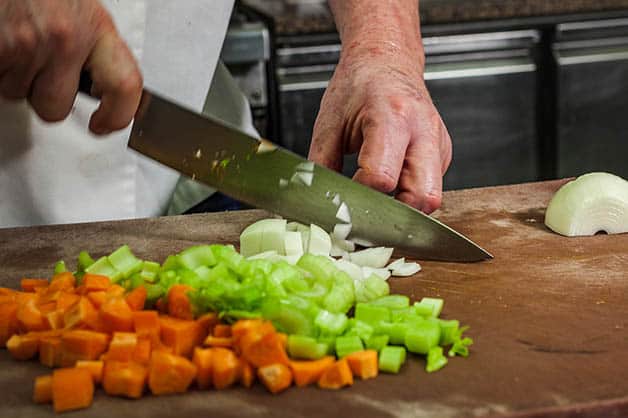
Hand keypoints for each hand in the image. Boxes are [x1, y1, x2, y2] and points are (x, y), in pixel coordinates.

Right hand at [0, 0, 141, 134]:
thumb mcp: (83, 11)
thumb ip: (98, 50)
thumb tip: (112, 91)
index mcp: (97, 26)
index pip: (125, 86)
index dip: (118, 116)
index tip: (106, 124)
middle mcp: (64, 37)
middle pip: (55, 108)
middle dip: (45, 97)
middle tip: (40, 71)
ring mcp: (26, 43)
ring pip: (20, 96)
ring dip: (17, 79)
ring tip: (18, 44)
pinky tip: (5, 43)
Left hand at [309, 51, 451, 213]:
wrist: (386, 61)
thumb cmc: (358, 86)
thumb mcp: (328, 122)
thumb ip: (321, 165)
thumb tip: (313, 203)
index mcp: (392, 116)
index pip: (382, 177)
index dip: (361, 195)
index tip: (345, 195)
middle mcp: (423, 131)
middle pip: (422, 197)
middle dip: (394, 215)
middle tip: (368, 214)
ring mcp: (438, 143)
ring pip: (432, 197)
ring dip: (404, 208)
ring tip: (378, 200)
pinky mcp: (442, 154)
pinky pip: (430, 187)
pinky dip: (409, 195)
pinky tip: (390, 184)